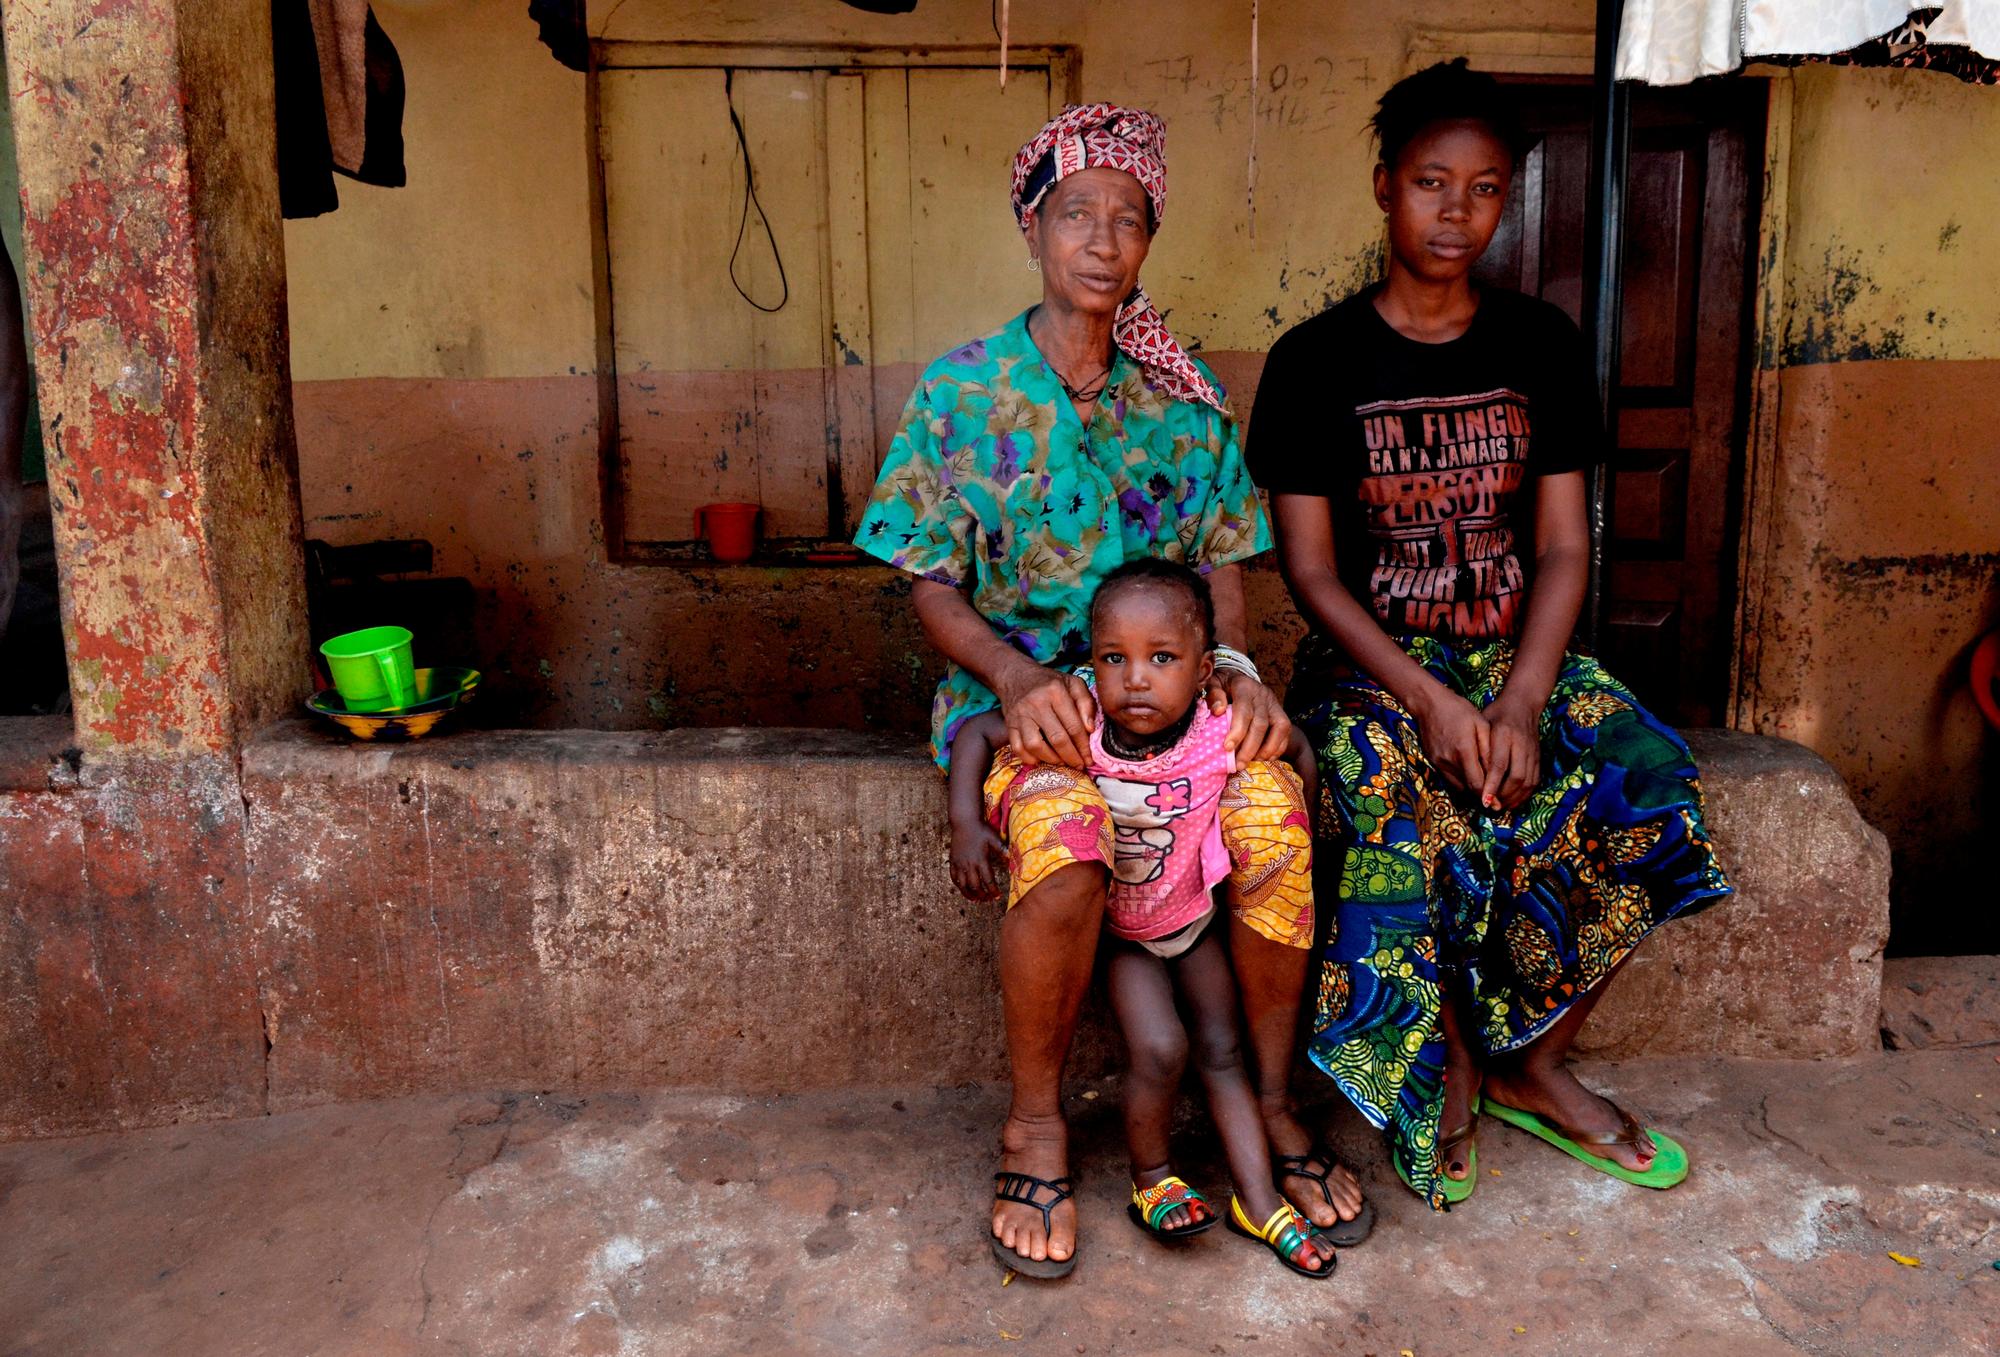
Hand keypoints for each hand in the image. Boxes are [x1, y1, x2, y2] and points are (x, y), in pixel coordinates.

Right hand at [950, 819, 1007, 901]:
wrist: (964, 822)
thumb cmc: (981, 830)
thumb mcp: (994, 838)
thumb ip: (1003, 850)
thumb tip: (1013, 860)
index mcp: (981, 860)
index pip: (988, 880)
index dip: (993, 890)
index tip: (997, 896)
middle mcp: (969, 864)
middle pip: (975, 886)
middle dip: (982, 895)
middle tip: (988, 899)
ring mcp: (959, 863)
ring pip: (963, 885)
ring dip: (969, 894)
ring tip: (976, 899)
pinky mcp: (953, 861)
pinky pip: (954, 877)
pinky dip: (958, 885)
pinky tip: (963, 889)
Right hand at [996, 663, 1096, 767]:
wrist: (1016, 676)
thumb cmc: (1049, 682)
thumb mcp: (1073, 683)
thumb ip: (1086, 703)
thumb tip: (1090, 729)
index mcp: (1056, 692)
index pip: (1073, 725)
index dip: (1084, 746)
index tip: (1089, 758)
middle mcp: (1037, 704)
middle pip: (1057, 738)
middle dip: (1071, 757)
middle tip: (1079, 765)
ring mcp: (1021, 715)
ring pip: (1035, 746)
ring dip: (1051, 759)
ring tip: (1062, 762)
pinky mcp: (1010, 725)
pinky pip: (1017, 748)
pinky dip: (1030, 759)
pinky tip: (1042, 759)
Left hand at [1209, 670, 1290, 770]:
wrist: (1238, 676)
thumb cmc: (1223, 684)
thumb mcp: (1213, 683)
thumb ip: (1214, 695)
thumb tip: (1218, 710)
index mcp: (1244, 686)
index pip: (1244, 710)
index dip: (1237, 731)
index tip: (1227, 748)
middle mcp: (1263, 695)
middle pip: (1261, 724)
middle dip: (1250, 747)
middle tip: (1238, 764)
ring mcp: (1275, 704)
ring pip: (1279, 728)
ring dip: (1266, 750)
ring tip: (1251, 763)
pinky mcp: (1281, 713)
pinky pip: (1286, 732)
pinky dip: (1277, 748)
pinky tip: (1263, 759)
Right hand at [1412, 688, 1489, 796]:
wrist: (1429, 704)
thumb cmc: (1459, 710)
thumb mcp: (1480, 725)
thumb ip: (1488, 750)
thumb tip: (1496, 774)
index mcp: (1463, 750)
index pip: (1477, 784)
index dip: (1489, 796)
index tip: (1500, 804)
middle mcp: (1448, 761)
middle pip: (1468, 789)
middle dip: (1483, 795)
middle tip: (1497, 801)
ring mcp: (1438, 763)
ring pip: (1459, 787)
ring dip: (1472, 790)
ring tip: (1486, 789)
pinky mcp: (1433, 762)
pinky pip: (1450, 779)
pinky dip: (1462, 781)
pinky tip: (1471, 776)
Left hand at [1479, 693, 1541, 812]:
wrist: (1523, 704)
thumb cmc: (1496, 714)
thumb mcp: (1483, 723)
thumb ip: (1477, 745)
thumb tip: (1467, 772)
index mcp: (1505, 733)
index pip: (1499, 764)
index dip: (1492, 784)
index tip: (1483, 800)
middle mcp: (1521, 743)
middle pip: (1517, 777)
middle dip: (1504, 795)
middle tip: (1490, 807)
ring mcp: (1533, 751)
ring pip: (1528, 781)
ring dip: (1514, 798)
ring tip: (1500, 807)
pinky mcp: (1538, 757)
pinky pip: (1535, 780)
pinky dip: (1525, 794)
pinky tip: (1513, 801)